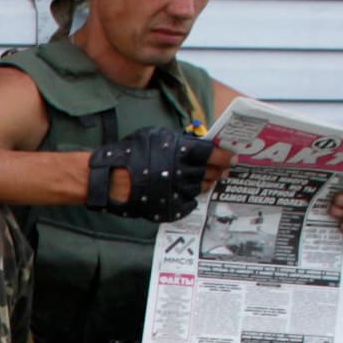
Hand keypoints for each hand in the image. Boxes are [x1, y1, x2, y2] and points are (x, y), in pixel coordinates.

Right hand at [88, 126, 214, 220]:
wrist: (110, 179)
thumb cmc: (130, 153)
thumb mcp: (154, 135)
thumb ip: (178, 140)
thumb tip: (194, 142)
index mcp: (182, 151)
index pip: (213, 153)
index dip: (225, 156)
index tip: (232, 158)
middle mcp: (184, 172)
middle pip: (211, 172)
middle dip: (219, 171)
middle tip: (223, 171)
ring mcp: (178, 191)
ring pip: (201, 188)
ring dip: (204, 184)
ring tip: (203, 181)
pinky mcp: (171, 207)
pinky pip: (189, 204)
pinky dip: (190, 199)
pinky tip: (185, 194)